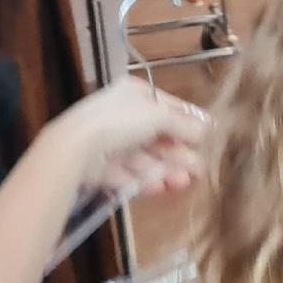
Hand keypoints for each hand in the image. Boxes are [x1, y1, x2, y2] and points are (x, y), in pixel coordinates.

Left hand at [45, 81, 208, 202]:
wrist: (76, 147)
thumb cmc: (121, 121)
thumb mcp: (159, 115)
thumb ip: (184, 124)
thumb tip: (206, 130)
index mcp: (133, 94)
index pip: (167, 107)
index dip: (187, 124)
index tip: (206, 140)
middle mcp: (121, 115)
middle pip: (157, 136)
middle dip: (178, 153)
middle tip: (197, 170)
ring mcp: (109, 142)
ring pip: (144, 157)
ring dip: (166, 169)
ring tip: (183, 183)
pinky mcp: (100, 167)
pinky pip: (128, 173)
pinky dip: (145, 180)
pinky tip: (161, 188)